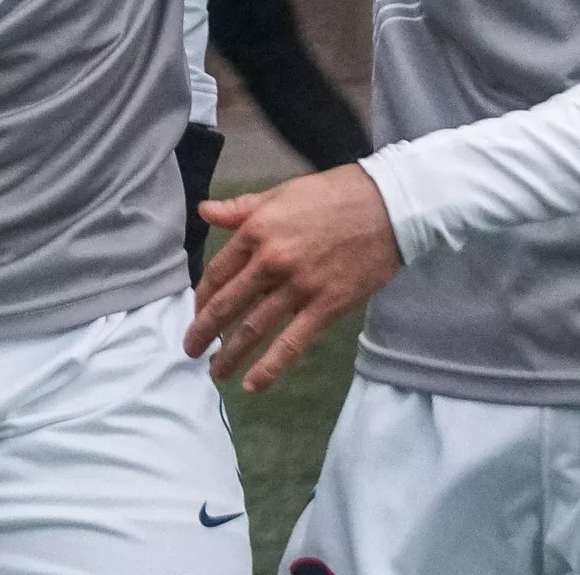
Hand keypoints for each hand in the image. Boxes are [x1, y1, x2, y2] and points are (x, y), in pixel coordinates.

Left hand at [181, 165, 401, 392]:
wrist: (388, 205)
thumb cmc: (335, 195)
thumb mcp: (282, 193)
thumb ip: (241, 208)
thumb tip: (205, 211)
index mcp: (257, 230)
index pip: (218, 272)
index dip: (203, 297)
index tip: (197, 311)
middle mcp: (272, 261)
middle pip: (228, 305)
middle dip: (204, 331)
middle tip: (191, 350)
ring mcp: (299, 286)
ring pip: (253, 329)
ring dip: (229, 355)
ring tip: (216, 372)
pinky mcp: (326, 307)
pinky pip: (292, 344)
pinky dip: (269, 368)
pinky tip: (252, 385)